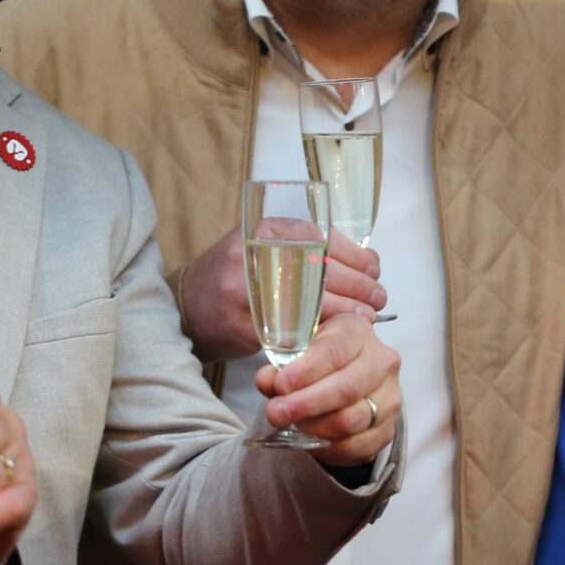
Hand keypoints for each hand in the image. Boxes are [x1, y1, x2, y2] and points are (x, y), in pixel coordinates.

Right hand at [179, 227, 386, 361]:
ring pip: (312, 301)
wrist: (187, 307)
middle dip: (359, 285)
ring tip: (367, 317)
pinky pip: (292, 330)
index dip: (356, 256)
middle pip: (322, 269)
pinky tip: (336, 335)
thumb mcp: (266, 248)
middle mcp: (255, 254)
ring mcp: (248, 289)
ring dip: (347, 311)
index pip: (323, 237)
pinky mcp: (246, 323)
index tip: (375, 269)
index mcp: (265, 229)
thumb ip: (306, 250)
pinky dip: (320, 333)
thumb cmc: (238, 277)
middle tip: (378, 298)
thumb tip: (366, 262)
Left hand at [252, 312, 400, 464]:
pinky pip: (360, 445)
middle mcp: (381, 360)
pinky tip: (311, 441)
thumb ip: (280, 359)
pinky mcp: (390, 426)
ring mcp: (390, 395)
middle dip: (307, 403)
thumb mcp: (296, 347)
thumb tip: (267, 379)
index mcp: (357, 329)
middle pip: (347, 387)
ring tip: (293, 425)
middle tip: (276, 413)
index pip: (335, 349)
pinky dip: (331, 447)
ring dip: (316, 427)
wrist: (343, 377)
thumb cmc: (317, 358)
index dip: (306, 370)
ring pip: (353, 419)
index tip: (280, 385)